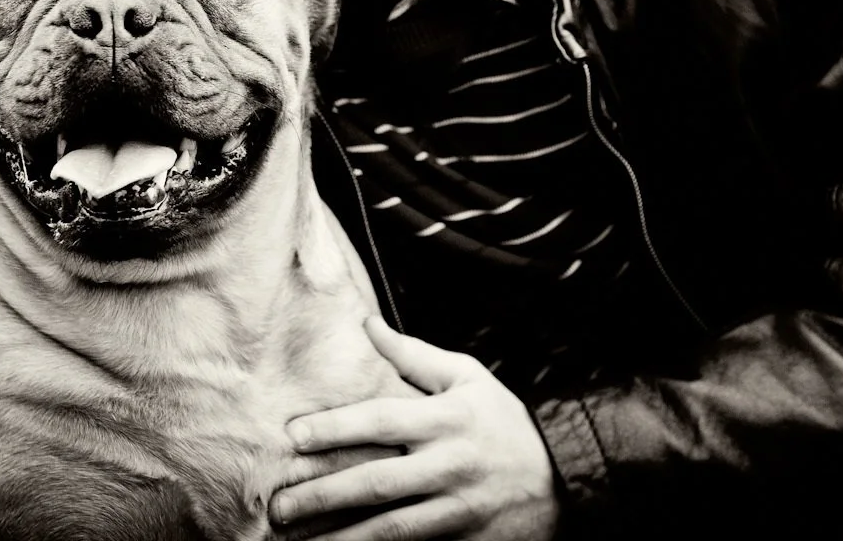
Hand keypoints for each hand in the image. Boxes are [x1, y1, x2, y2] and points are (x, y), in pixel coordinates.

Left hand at [270, 316, 560, 540]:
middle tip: (280, 504)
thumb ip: (413, 355)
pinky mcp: (464, 538)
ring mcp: (456, 508)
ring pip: (391, 528)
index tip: (293, 435)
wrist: (562, 477)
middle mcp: (448, 464)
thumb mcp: (467, 378)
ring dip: (342, 536)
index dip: (335, 428)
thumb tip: (367, 324)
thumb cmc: (504, 422)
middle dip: (324, 494)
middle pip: (376, 482)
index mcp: (445, 419)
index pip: (381, 420)